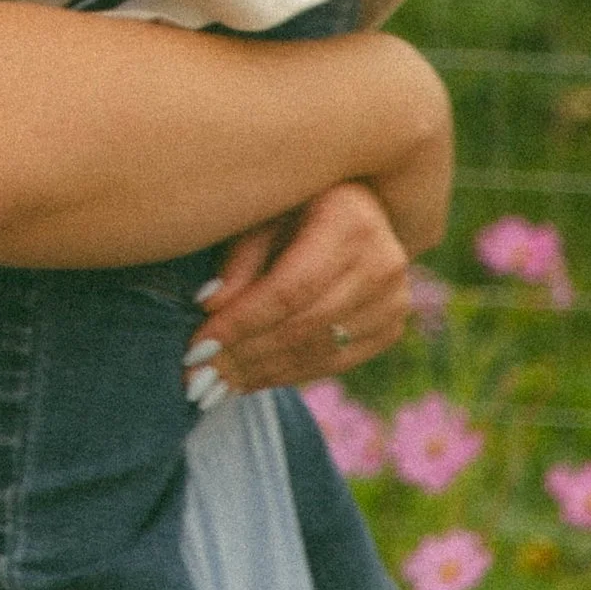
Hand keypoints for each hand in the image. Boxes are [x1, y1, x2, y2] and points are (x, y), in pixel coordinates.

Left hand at [184, 184, 413, 404]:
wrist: (359, 207)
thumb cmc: (297, 203)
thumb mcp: (265, 211)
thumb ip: (241, 258)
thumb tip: (210, 306)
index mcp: (351, 221)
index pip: (290, 288)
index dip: (241, 322)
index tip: (196, 346)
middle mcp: (384, 262)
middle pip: (303, 325)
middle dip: (244, 355)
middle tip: (196, 378)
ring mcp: (394, 300)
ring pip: (316, 350)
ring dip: (260, 372)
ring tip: (213, 387)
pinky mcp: (390, 328)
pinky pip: (333, 362)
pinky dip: (287, 375)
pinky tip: (248, 381)